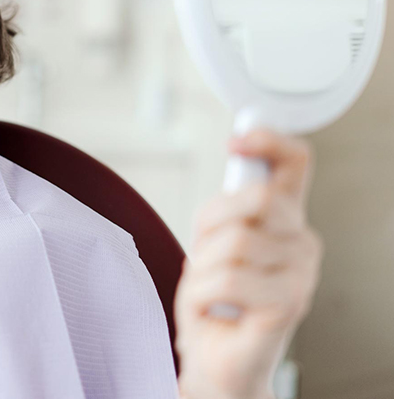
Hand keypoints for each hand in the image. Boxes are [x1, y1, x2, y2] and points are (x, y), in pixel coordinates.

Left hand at [174, 129, 323, 398]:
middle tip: (203, 253)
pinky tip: (209, 309)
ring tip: (206, 287)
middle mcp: (301, 241)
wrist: (216, 358)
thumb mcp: (212, 241)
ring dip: (201, 267)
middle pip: (257, 197)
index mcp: (283, 219)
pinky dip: (199, 295)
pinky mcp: (288, 304)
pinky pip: (227, 280)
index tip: (235, 142)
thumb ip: (228, 205)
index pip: (295, 162)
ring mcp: (301, 273)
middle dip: (211, 222)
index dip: (269, 140)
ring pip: (234, 241)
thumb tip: (239, 153)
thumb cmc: (215, 301)